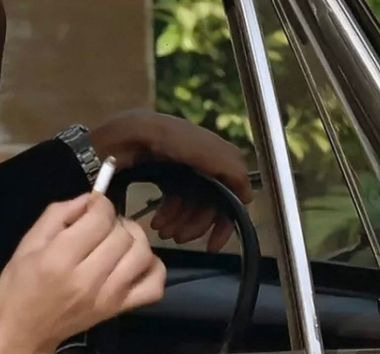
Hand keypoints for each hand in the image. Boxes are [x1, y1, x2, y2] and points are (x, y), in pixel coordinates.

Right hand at [0, 193, 164, 353]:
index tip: (93, 205)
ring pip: (141, 254)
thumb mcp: (28, 243)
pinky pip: (154, 285)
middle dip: (113, 220)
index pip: (100, 219)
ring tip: (117, 238)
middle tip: (99, 224)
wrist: (23, 331)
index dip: (100, 204)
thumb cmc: (19, 286)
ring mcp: (108, 297)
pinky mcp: (119, 309)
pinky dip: (152, 268)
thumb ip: (58, 214)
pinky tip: (134, 261)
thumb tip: (89, 199)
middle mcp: (88, 279)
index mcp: (60, 260)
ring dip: (133, 238)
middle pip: (122, 235)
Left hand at [90, 109, 251, 251]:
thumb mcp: (211, 153)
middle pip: (206, 206)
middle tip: (179, 239)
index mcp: (218, 158)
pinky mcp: (162, 175)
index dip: (223, 223)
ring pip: (188, 206)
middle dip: (194, 225)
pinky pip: (171, 200)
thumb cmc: (172, 142)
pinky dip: (167, 214)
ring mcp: (181, 171)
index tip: (213, 246)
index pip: (229, 198)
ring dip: (179, 223)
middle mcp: (202, 166)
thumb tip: (248, 198)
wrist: (132, 134)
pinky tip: (156, 222)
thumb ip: (235, 174)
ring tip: (163, 232)